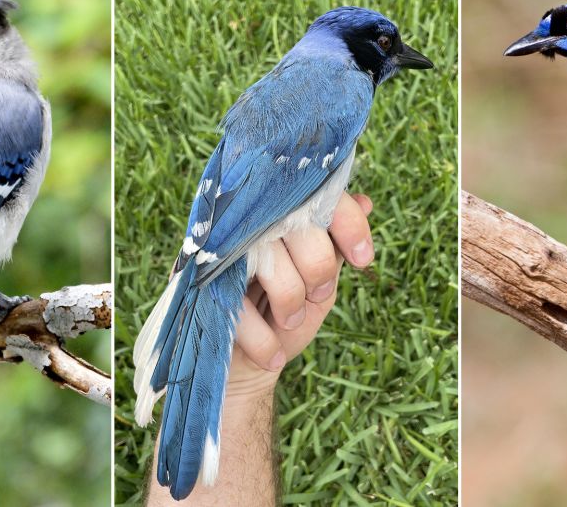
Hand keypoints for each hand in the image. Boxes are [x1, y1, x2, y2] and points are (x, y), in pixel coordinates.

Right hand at [227, 192, 374, 398]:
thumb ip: (334, 251)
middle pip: (297, 224)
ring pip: (271, 261)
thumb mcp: (318, 287)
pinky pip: (241, 307)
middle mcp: (246, 224)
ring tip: (289, 321)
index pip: (317, 194)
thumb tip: (366, 202)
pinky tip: (273, 356)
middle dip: (318, 268)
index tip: (363, 259)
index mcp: (277, 217)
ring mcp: (220, 255)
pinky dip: (265, 340)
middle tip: (315, 295)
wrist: (242, 372)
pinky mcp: (200, 289)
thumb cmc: (281, 320)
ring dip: (290, 302)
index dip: (347, 222)